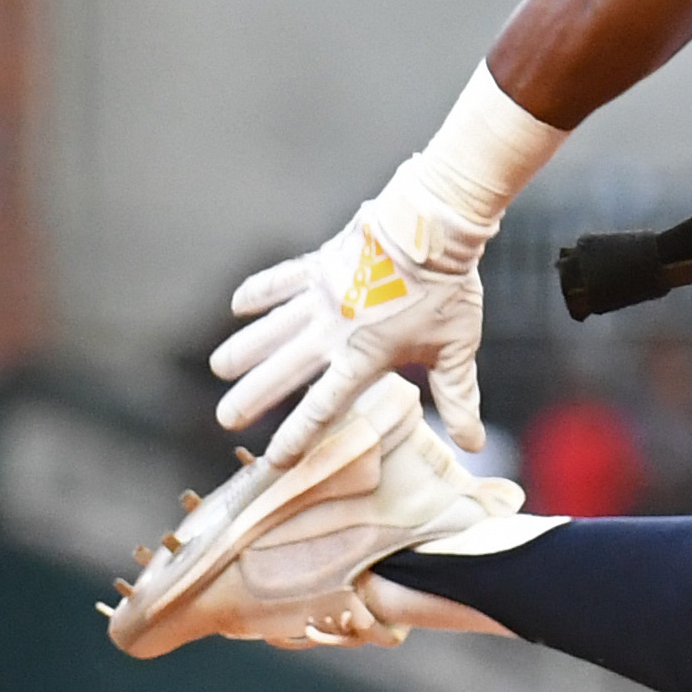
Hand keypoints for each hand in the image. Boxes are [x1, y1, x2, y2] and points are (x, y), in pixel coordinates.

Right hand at [209, 196, 487, 466]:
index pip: (324, 406)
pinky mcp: (318, 267)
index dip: (298, 435)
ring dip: (244, 350)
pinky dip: (258, 292)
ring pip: (272, 329)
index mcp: (365, 357)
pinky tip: (237, 305)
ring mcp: (321, 297)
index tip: (275, 459)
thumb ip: (458, 397)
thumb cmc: (447, 292)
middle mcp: (334, 331)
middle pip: (284, 372)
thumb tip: (472, 444)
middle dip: (253, 398)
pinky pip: (281, 281)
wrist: (432, 232)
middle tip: (225, 419)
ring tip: (219, 369)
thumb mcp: (457, 349)